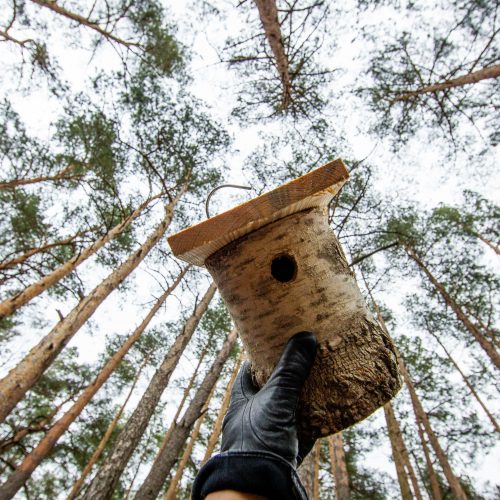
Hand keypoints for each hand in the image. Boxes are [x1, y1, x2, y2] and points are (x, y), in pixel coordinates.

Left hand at [221, 331, 317, 467]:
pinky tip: (329, 409)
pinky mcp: (285, 448)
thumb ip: (291, 369)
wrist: (259, 485)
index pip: (251, 368)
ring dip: (304, 396)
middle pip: (273, 386)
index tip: (282, 341)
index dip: (264, 353)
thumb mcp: (276, 398)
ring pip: (289, 407)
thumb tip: (307, 337)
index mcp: (242, 397)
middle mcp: (253, 413)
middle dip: (290, 374)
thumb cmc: (258, 438)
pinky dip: (314, 419)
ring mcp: (269, 431)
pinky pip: (302, 428)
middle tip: (309, 357)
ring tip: (323, 377)